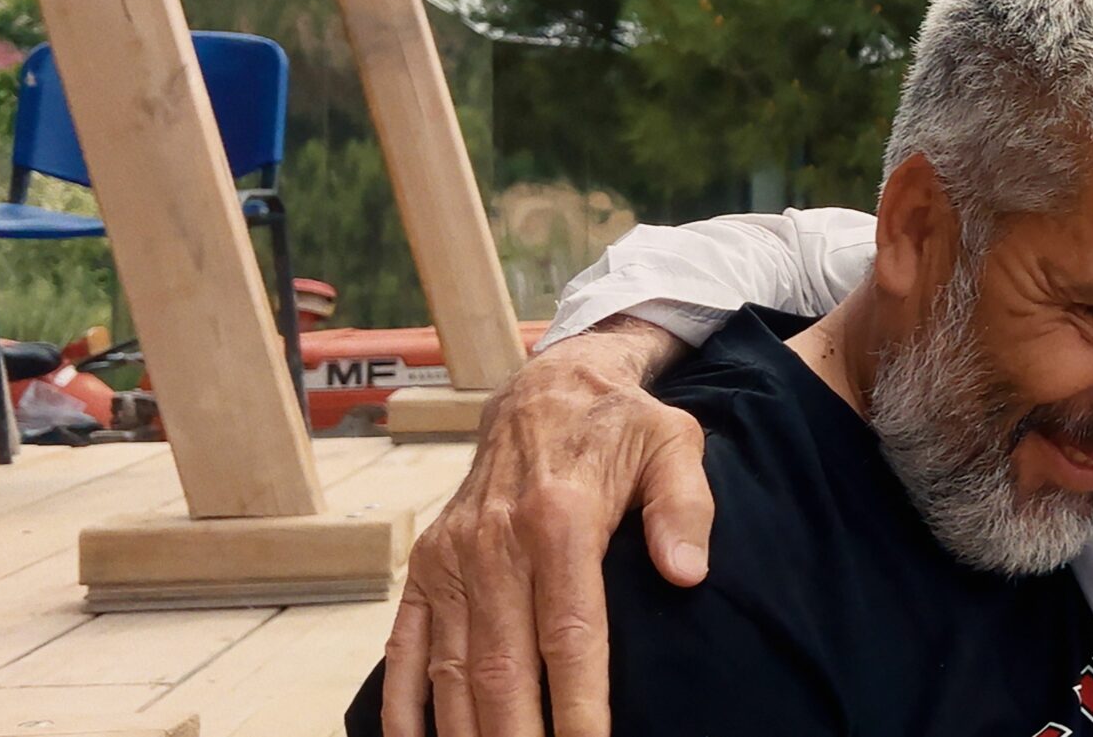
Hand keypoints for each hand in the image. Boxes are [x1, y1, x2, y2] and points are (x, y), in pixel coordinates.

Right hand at [381, 317, 705, 736]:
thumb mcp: (672, 443)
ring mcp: (451, 559)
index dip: (578, 704)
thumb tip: (688, 572)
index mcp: (559, 519)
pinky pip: (405, 647)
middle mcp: (494, 544)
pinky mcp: (425, 567)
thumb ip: (684, 506)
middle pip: (503, 668)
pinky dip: (404, 705)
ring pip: (453, 669)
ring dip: (466, 734)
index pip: (570, 635)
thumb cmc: (620, 426)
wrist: (545, 390)